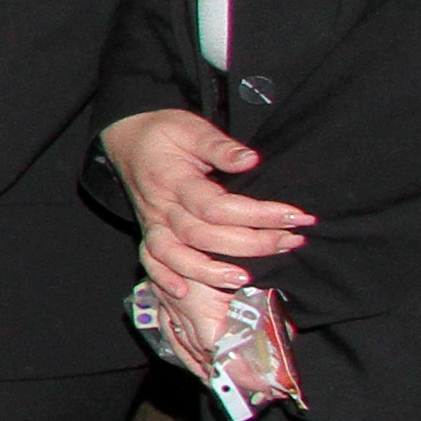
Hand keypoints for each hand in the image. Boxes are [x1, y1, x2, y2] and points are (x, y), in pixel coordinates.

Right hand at [104, 107, 310, 298]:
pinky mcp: (149, 233)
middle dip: (251, 243)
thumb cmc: (163, 132)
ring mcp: (153, 223)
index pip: (217, 205)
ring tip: (246, 278)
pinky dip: (163, 278)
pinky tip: (184, 292)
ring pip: (175, 254)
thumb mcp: (191, 127)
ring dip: (210, 271)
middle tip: (290, 242)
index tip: (295, 216)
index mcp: (173, 179)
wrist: (126, 139)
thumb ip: (219, 145)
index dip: (258, 214)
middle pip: (203, 235)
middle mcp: (161, 206)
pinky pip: (150, 261)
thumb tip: (250, 160)